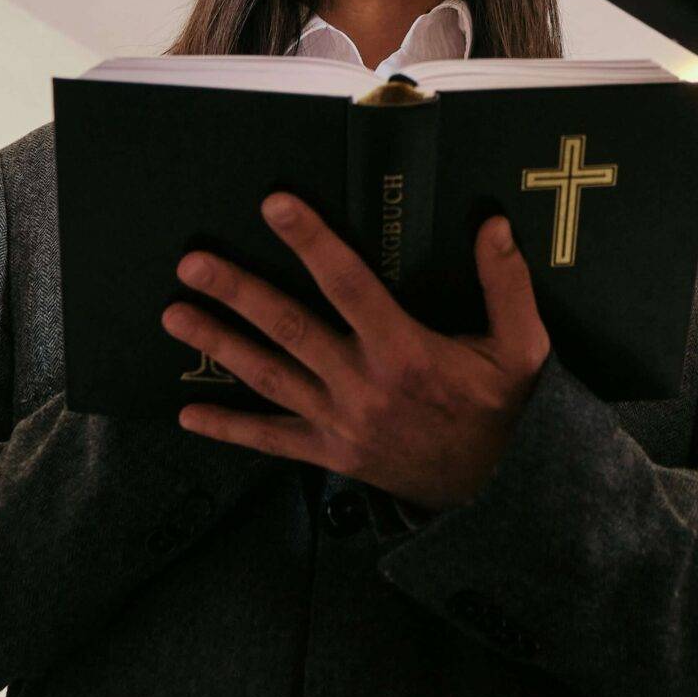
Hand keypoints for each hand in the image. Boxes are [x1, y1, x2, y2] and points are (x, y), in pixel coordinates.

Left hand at [164, 196, 550, 511]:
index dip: (310, 241)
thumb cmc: (505, 410)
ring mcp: (341, 422)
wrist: (497, 492)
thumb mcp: (523, 347)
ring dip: (219, 344)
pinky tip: (189, 415)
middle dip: (237, 292)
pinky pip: (272, 441)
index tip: (275, 205)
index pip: (348, 283)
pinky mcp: (331, 453)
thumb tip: (491, 224)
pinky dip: (230, 429)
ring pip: (269, 377)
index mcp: (406, 350)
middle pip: (289, 328)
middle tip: (192, 264)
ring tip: (174, 315)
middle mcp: (364, 384)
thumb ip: (506, 284)